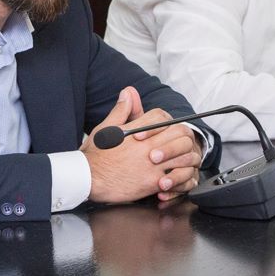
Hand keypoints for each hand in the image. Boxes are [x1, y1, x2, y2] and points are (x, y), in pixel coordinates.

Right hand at [81, 87, 201, 202]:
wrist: (88, 180)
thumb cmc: (96, 155)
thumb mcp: (106, 127)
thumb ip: (121, 110)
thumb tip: (129, 93)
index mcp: (136, 130)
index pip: (161, 116)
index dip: (164, 120)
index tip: (164, 128)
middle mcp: (147, 146)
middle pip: (179, 132)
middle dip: (181, 135)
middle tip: (178, 141)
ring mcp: (152, 164)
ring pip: (184, 155)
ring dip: (185, 155)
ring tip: (181, 159)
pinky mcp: (153, 182)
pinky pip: (178, 177)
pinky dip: (181, 176)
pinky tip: (176, 176)